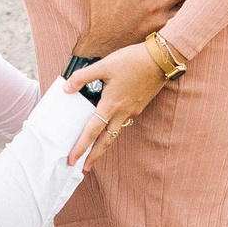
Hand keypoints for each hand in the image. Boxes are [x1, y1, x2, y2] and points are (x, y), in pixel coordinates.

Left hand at [65, 43, 171, 164]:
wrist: (160, 59)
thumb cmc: (132, 61)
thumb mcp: (104, 65)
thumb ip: (82, 77)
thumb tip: (67, 88)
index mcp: (111, 105)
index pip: (91, 132)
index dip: (81, 147)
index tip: (72, 159)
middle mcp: (122, 112)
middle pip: (106, 141)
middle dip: (94, 156)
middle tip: (84, 168)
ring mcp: (132, 111)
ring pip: (115, 132)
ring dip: (104, 143)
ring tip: (95, 150)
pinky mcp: (139, 105)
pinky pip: (123, 121)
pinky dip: (114, 127)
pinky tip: (109, 123)